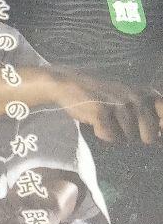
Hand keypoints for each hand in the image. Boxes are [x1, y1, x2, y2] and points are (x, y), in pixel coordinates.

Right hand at [45, 67, 162, 144]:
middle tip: (120, 127)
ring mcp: (120, 104)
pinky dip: (102, 134)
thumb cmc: (102, 95)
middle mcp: (137, 98)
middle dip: (136, 138)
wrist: (70, 83)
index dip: (159, 132)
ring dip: (116, 135)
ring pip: (128, 138)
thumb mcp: (130, 98)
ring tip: (106, 121)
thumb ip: (147, 114)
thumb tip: (158, 139)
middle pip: (149, 137)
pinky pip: (110, 137)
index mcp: (147, 94)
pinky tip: (96, 122)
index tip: (150, 136)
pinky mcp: (102, 111)